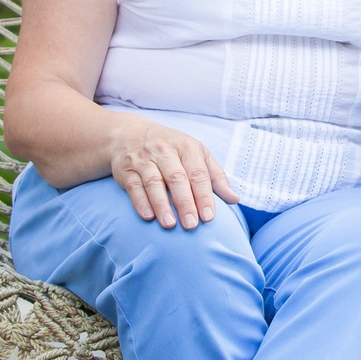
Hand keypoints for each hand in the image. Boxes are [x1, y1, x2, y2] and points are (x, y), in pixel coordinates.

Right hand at [106, 115, 235, 228]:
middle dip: (185, 203)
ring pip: (153, 182)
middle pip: (177, 178)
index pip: (198, 173)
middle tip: (191, 225)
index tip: (209, 217)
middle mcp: (165, 151)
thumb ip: (215, 177)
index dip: (204, 196)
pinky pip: (133, 186)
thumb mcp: (196, 155)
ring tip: (170, 224)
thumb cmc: (171, 149)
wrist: (130, 135)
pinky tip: (147, 216)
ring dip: (161, 204)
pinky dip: (140, 201)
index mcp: (187, 147)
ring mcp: (144, 159)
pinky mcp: (125, 169)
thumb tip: (234, 199)